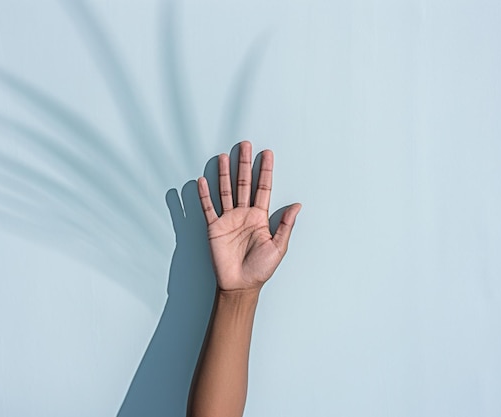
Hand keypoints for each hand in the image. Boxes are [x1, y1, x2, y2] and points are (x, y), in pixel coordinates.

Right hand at [197, 141, 300, 291]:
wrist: (240, 285)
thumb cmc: (261, 269)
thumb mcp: (278, 247)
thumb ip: (285, 225)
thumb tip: (298, 205)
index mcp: (260, 217)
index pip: (263, 188)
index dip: (265, 171)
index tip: (267, 153)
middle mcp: (244, 214)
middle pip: (244, 184)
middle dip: (244, 164)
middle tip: (245, 145)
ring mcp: (228, 220)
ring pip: (226, 191)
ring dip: (224, 174)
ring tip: (222, 157)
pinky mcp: (214, 228)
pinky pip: (208, 208)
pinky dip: (204, 195)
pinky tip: (203, 181)